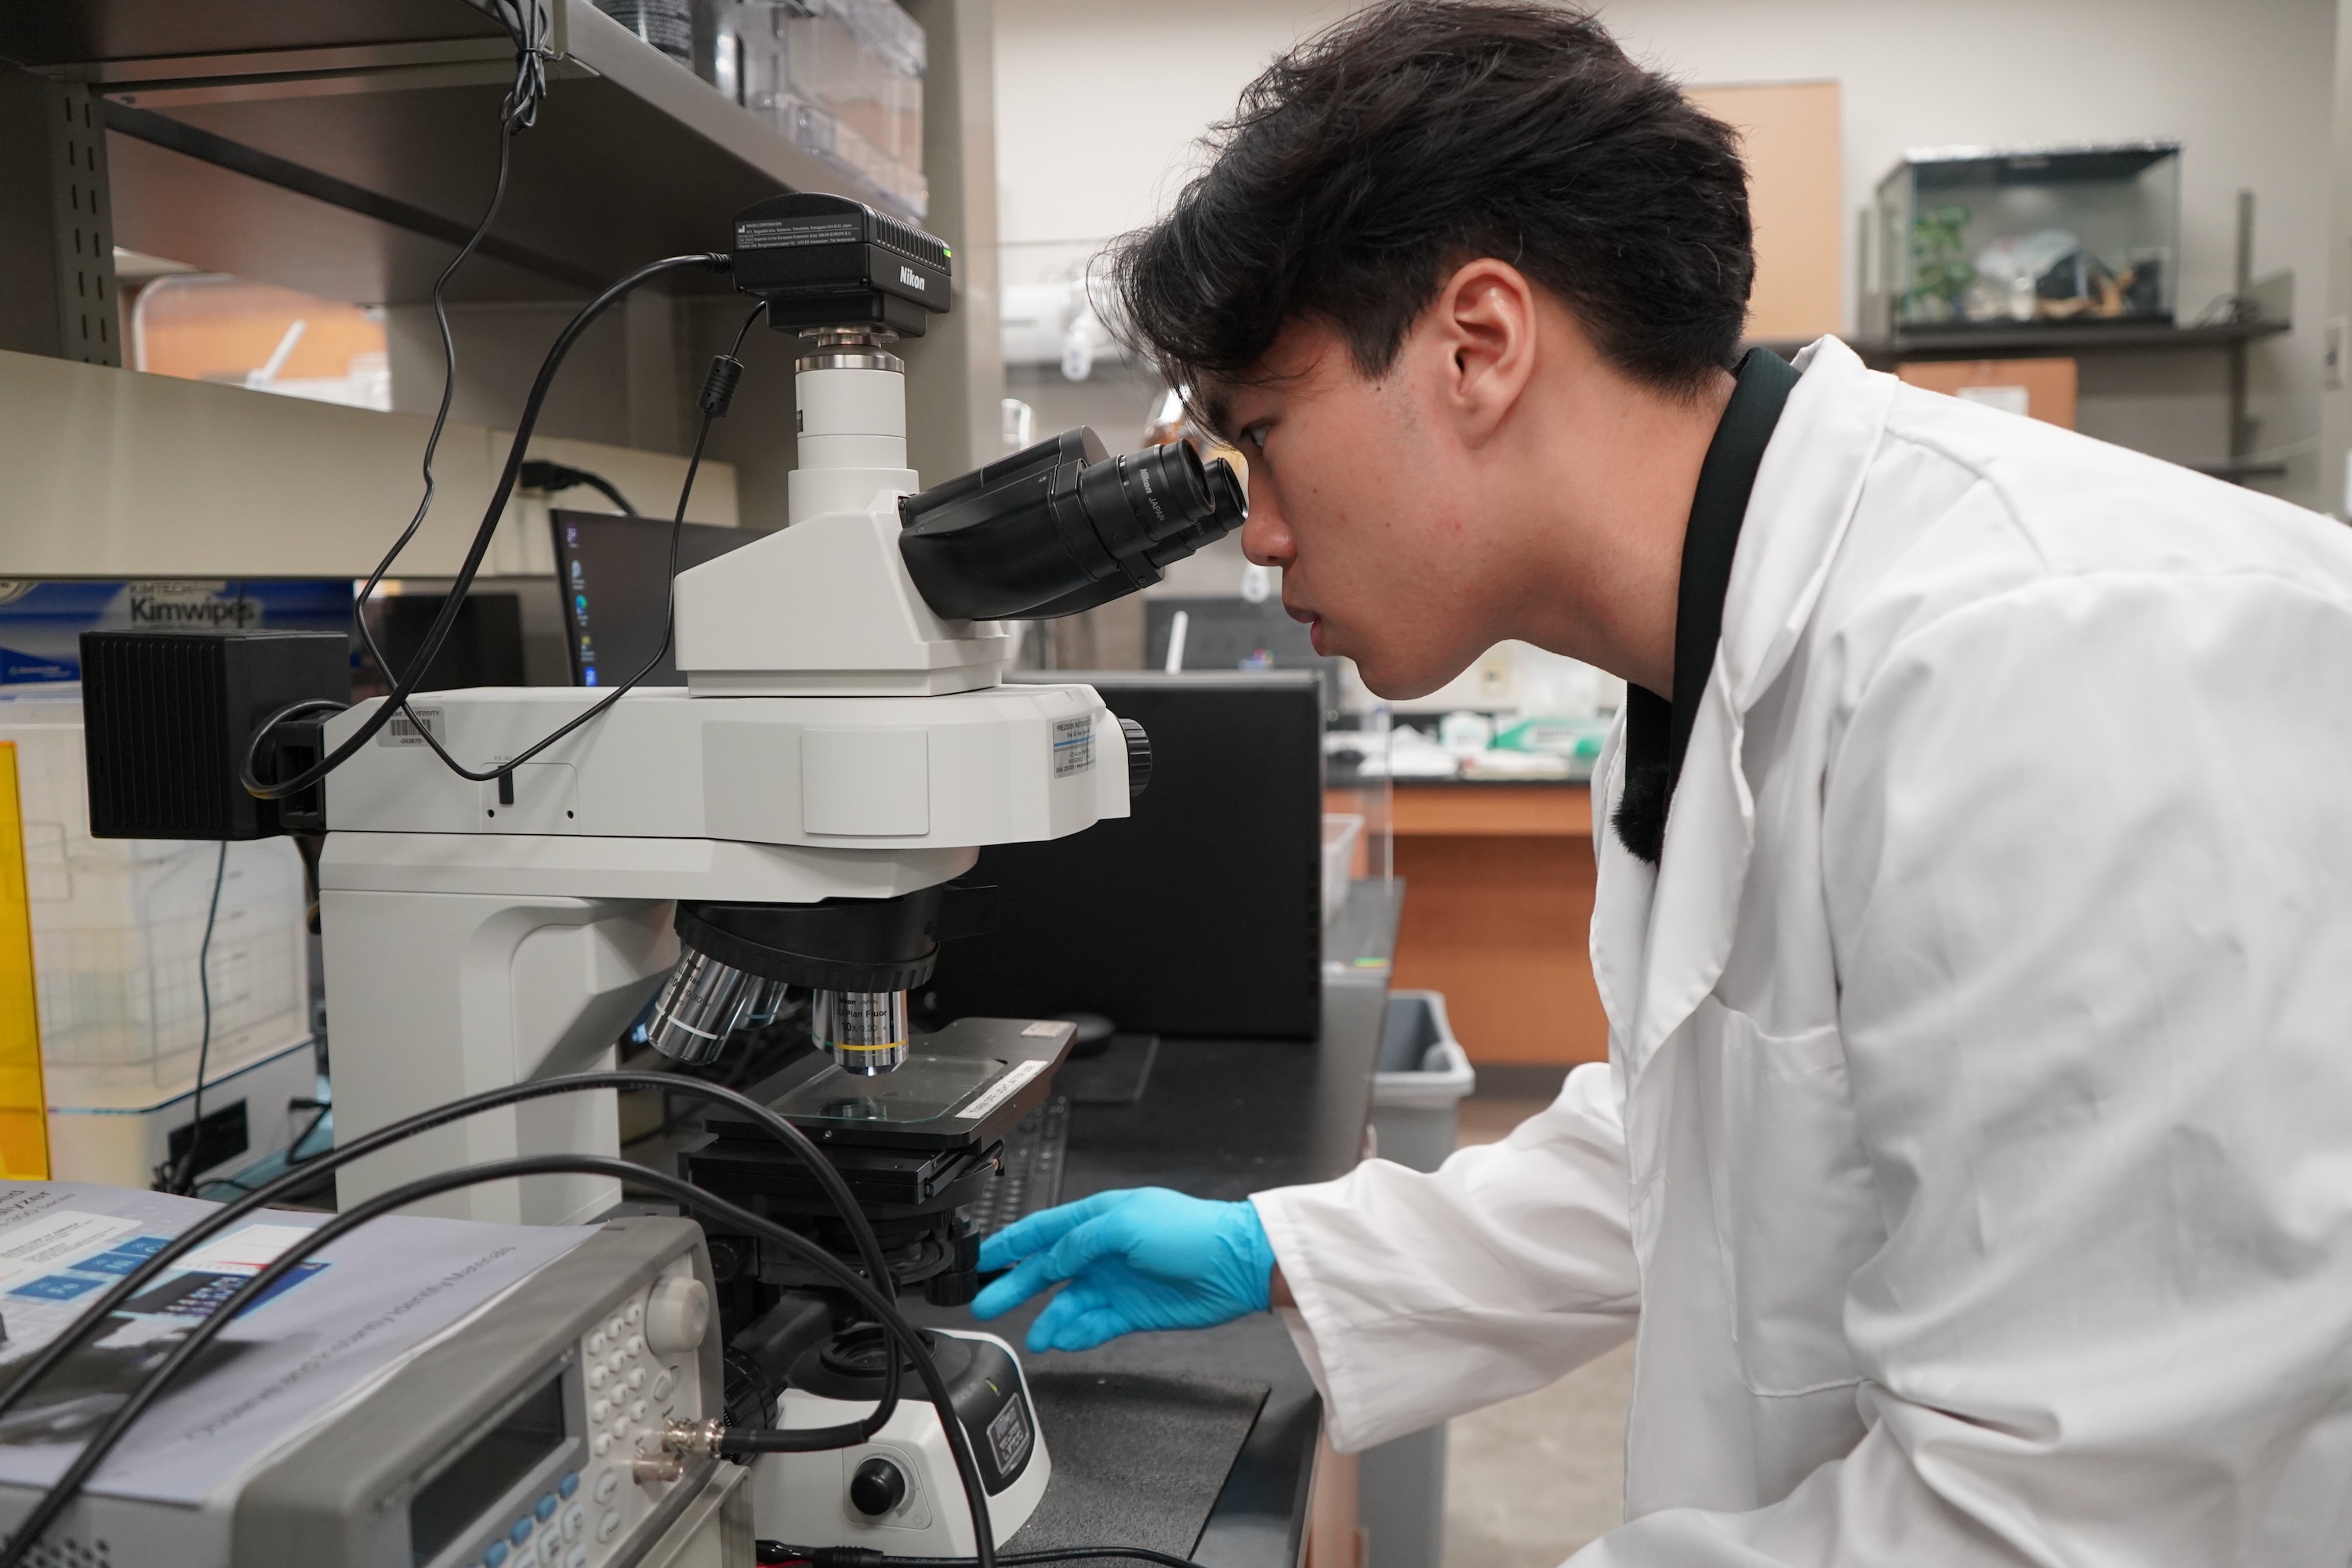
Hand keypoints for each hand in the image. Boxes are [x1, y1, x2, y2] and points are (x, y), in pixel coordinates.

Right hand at [971, 1188, 1275, 1352]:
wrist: (1234, 1266)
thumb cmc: (1190, 1232)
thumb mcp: (1126, 1225)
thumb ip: (1080, 1243)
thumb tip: (1050, 1260)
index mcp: (1099, 1218)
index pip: (1043, 1230)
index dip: (1010, 1242)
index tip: (981, 1257)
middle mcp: (1104, 1250)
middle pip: (1047, 1269)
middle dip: (1015, 1286)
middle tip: (987, 1304)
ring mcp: (1116, 1282)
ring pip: (1069, 1303)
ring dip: (1050, 1319)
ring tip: (1035, 1337)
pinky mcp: (1131, 1311)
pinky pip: (1094, 1325)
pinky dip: (1077, 1333)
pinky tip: (1065, 1340)